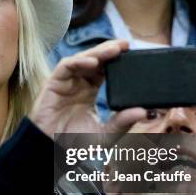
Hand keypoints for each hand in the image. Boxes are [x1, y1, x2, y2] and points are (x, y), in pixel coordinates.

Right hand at [30, 40, 145, 135]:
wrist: (51, 150)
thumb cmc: (73, 143)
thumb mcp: (105, 135)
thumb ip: (122, 123)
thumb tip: (144, 112)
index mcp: (89, 92)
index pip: (105, 71)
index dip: (117, 61)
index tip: (133, 55)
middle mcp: (78, 84)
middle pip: (95, 60)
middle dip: (110, 50)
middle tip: (126, 44)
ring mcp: (66, 82)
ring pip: (82, 59)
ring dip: (98, 52)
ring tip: (114, 49)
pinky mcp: (53, 83)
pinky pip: (66, 66)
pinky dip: (79, 61)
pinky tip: (93, 62)